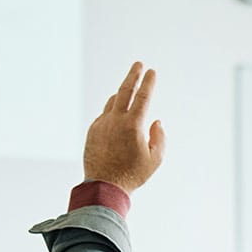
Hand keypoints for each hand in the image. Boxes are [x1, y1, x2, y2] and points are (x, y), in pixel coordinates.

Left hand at [83, 62, 164, 192]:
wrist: (104, 187)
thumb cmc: (132, 175)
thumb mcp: (155, 159)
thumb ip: (159, 137)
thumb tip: (156, 122)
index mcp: (133, 125)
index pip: (143, 96)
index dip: (149, 82)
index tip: (152, 71)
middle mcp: (115, 120)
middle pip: (124, 90)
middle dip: (133, 75)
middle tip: (138, 64)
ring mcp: (102, 124)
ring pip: (112, 102)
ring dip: (121, 94)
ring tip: (128, 90)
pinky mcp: (93, 131)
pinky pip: (104, 115)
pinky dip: (112, 111)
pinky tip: (116, 114)